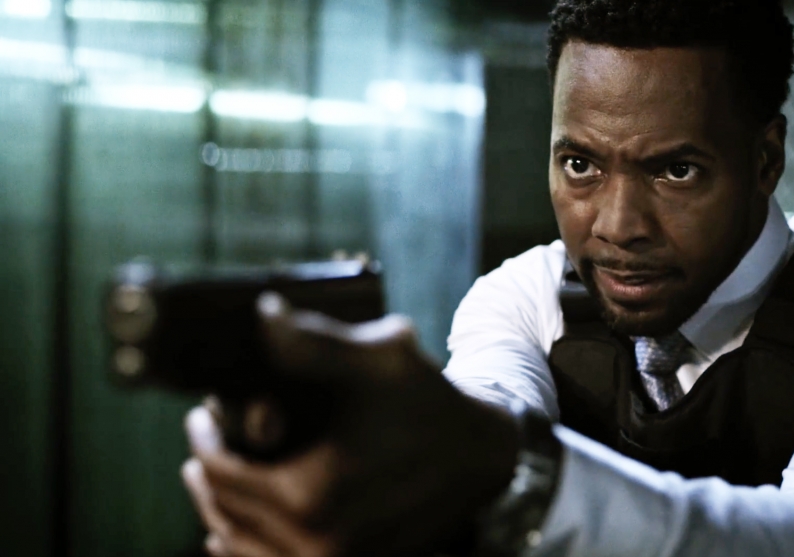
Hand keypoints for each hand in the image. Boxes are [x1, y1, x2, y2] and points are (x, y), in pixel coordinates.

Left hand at [182, 293, 518, 556]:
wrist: (484, 455)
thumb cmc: (429, 402)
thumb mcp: (379, 359)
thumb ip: (314, 340)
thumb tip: (263, 314)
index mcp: (310, 494)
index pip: (222, 473)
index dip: (202, 440)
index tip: (202, 415)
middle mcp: (317, 543)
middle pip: (226, 513)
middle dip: (208, 472)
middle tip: (207, 440)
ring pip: (244, 546)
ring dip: (220, 511)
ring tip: (212, 479)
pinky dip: (246, 548)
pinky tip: (233, 531)